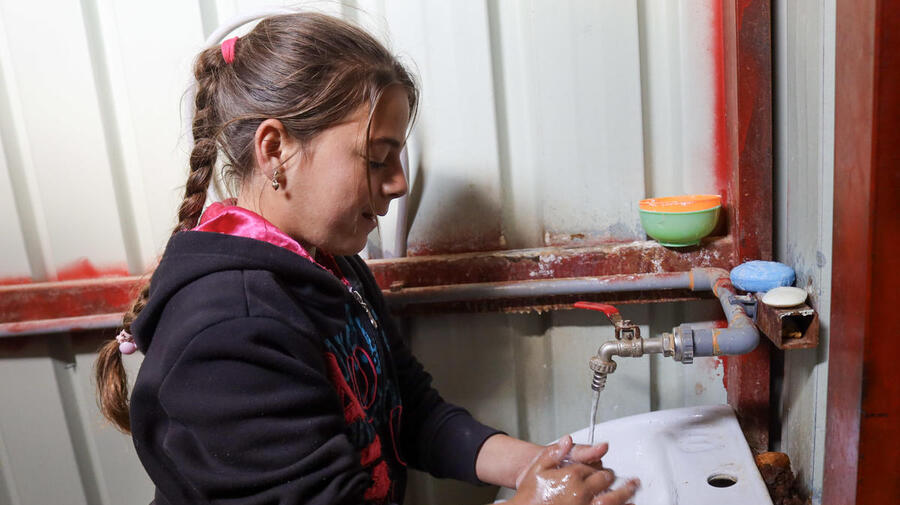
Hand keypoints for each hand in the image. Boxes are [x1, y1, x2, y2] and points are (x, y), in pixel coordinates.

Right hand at [509, 436, 639, 504]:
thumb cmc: (531, 493)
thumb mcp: (538, 467)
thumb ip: (555, 452)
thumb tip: (567, 440)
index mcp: (572, 476)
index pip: (595, 468)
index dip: (599, 468)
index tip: (601, 471)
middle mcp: (582, 492)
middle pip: (607, 481)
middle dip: (614, 478)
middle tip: (625, 479)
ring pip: (613, 499)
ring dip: (626, 493)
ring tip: (633, 489)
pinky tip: (628, 504)